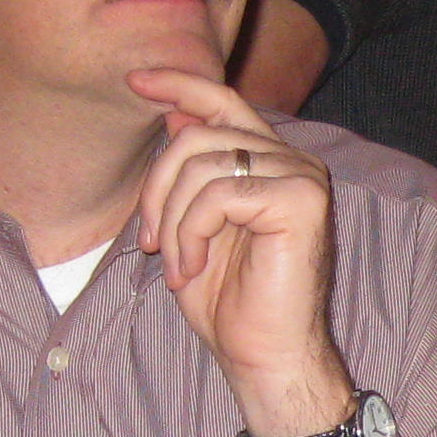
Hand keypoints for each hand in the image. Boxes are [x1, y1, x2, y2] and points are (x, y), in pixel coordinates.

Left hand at [126, 66, 352, 436]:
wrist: (266, 355)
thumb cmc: (231, 302)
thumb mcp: (193, 226)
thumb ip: (190, 173)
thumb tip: (176, 116)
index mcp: (270, 161)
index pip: (222, 101)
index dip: (178, 83)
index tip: (135, 81)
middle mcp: (292, 160)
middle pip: (197, 134)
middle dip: (157, 188)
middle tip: (151, 243)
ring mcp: (301, 177)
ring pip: (202, 163)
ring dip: (172, 220)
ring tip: (177, 264)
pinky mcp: (301, 200)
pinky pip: (218, 195)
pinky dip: (191, 233)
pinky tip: (193, 268)